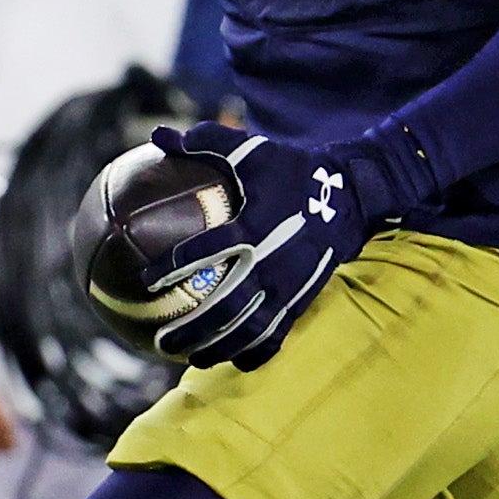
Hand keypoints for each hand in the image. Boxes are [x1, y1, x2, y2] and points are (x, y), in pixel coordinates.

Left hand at [135, 122, 380, 370]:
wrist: (351, 193)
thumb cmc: (291, 169)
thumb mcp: (250, 149)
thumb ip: (203, 141)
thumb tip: (156, 134)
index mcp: (253, 225)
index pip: (206, 250)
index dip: (175, 266)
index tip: (148, 281)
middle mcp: (271, 260)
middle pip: (226, 304)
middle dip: (192, 328)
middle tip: (161, 342)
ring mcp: (289, 284)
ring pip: (250, 327)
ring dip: (219, 347)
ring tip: (189, 359)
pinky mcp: (303, 297)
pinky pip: (277, 333)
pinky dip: (256, 352)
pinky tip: (234, 364)